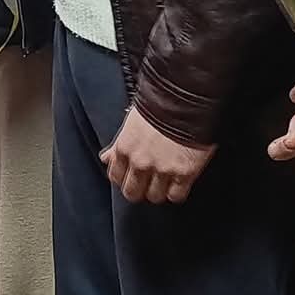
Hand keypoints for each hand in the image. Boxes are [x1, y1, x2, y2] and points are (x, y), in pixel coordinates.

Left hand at [101, 107, 215, 203]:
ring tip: (166, 181)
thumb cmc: (161, 102)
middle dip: (139, 188)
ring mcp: (162, 169)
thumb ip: (119, 144)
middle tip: (148, 181)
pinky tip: (179, 182)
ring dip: (159, 190)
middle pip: (132, 192)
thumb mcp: (132, 121)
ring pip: (154, 197)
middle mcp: (140, 162)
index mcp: (125, 147)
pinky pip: (176, 196)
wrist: (187, 97)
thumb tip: (106, 157)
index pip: (115, 176)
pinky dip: (177, 192)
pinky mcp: (184, 173)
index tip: (130, 176)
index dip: (124, 177)